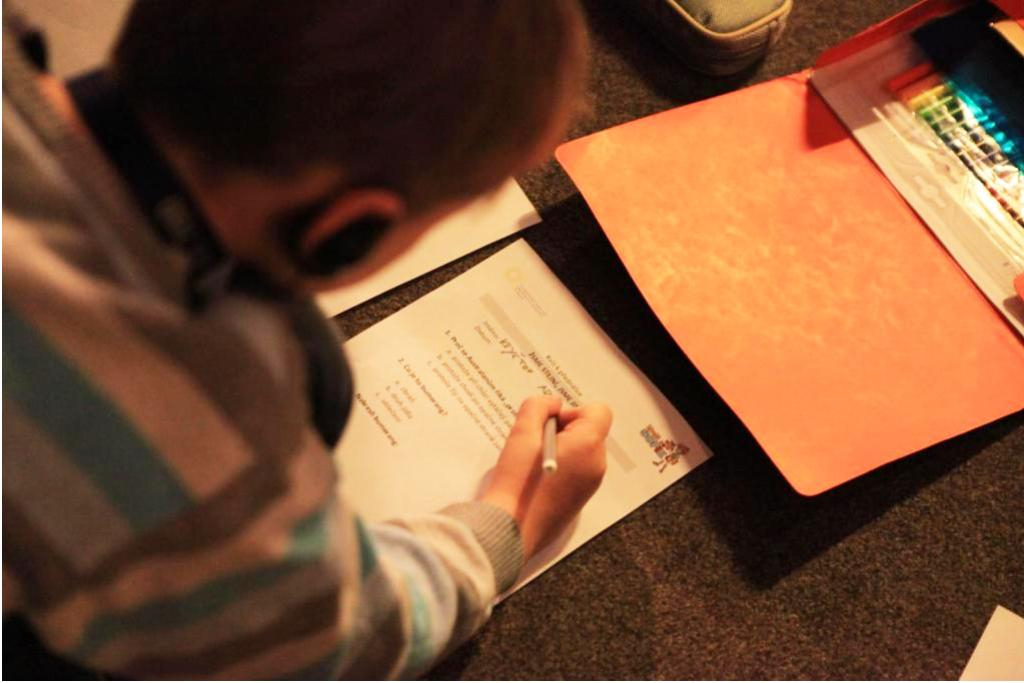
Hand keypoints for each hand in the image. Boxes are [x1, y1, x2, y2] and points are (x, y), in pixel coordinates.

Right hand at [480, 396, 611, 558]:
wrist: (511, 530)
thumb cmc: (517, 483)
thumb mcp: (522, 432)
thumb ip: (539, 407)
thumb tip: (552, 404)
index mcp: (588, 446)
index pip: (598, 411)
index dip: (571, 411)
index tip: (548, 425)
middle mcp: (596, 465)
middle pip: (588, 431)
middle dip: (563, 430)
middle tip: (535, 444)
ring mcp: (591, 484)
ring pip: (581, 451)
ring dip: (560, 449)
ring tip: (533, 463)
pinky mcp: (580, 499)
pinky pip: (576, 470)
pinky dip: (560, 467)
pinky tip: (537, 479)